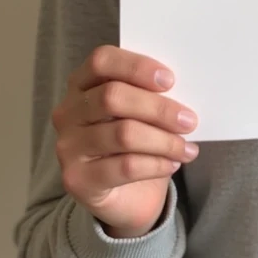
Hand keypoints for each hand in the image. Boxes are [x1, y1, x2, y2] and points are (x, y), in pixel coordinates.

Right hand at [52, 46, 198, 237]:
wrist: (126, 196)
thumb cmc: (135, 143)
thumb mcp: (140, 112)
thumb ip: (151, 95)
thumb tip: (184, 90)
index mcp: (81, 84)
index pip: (101, 61)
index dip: (136, 67)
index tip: (170, 80)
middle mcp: (68, 112)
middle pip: (112, 97)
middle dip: (158, 108)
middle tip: (189, 120)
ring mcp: (68, 147)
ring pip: (122, 134)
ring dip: (164, 140)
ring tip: (187, 148)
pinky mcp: (77, 179)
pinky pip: (125, 167)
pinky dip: (156, 164)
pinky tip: (172, 164)